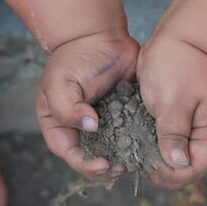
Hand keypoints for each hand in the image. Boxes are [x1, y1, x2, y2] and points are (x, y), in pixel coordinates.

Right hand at [37, 31, 138, 179]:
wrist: (99, 36)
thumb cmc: (74, 58)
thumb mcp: (61, 82)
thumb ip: (68, 108)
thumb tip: (90, 127)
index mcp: (58, 124)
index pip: (68, 153)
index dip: (85, 164)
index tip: (103, 164)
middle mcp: (79, 129)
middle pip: (90, 159)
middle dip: (106, 169)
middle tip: (123, 168)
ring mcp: (102, 125)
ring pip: (111, 152)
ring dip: (123, 160)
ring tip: (136, 161)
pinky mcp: (122, 117)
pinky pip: (129, 136)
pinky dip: (137, 144)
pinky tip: (147, 147)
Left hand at [137, 32, 206, 188]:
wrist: (178, 36)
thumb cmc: (178, 63)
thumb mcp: (174, 100)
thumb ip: (175, 132)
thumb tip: (177, 164)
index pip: (197, 167)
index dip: (176, 175)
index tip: (153, 169)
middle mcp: (198, 132)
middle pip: (184, 166)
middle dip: (164, 171)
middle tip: (138, 164)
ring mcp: (184, 126)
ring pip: (171, 156)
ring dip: (154, 160)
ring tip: (133, 157)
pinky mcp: (169, 118)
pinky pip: (160, 140)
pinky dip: (148, 145)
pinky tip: (131, 144)